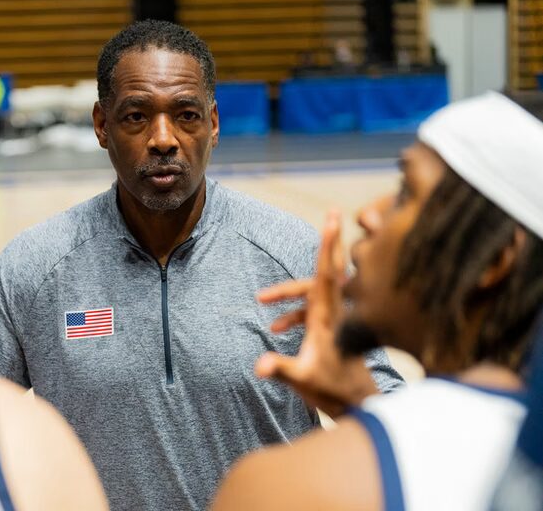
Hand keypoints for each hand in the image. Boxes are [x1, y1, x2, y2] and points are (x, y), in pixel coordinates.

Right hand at [254, 212, 377, 417]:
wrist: (357, 403)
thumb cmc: (332, 389)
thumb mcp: (302, 379)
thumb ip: (279, 368)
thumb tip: (258, 365)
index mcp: (328, 316)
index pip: (326, 273)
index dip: (327, 245)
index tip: (331, 219)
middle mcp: (335, 312)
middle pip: (330, 268)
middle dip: (328, 242)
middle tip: (334, 212)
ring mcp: (336, 319)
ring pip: (315, 290)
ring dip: (289, 292)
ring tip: (263, 298)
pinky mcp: (333, 328)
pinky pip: (312, 309)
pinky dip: (294, 312)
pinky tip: (276, 328)